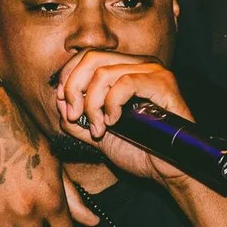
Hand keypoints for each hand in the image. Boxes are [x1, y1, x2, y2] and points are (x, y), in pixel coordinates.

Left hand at [52, 50, 197, 188]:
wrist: (167, 171)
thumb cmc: (139, 151)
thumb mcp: (98, 133)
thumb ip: (77, 116)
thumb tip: (59, 99)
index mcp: (126, 69)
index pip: (87, 56)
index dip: (68, 77)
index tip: (63, 105)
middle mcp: (140, 63)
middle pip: (92, 58)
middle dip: (74, 88)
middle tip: (73, 115)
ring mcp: (153, 71)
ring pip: (104, 73)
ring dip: (92, 104)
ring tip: (98, 128)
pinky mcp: (163, 83)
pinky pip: (125, 83)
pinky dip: (111, 104)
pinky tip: (113, 122)